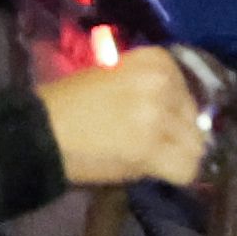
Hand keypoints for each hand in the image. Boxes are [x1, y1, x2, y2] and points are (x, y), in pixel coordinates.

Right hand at [34, 42, 222, 192]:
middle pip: (193, 118)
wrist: (41, 130)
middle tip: (153, 143)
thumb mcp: (114, 77)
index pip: (188, 89)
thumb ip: (148, 88)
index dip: (176, 109)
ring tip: (154, 158)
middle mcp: (162, 84)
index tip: (156, 117)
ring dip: (177, 155)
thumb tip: (178, 110)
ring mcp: (158, 117)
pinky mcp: (151, 149)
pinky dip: (175, 174)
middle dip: (177, 134)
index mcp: (154, 60)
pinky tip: (156, 171)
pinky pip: (186, 169)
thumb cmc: (70, 103)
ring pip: (195, 145)